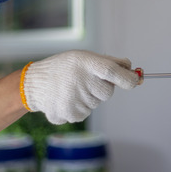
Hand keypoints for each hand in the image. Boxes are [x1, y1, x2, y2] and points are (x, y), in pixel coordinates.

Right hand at [21, 50, 139, 123]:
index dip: (127, 78)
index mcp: (86, 65)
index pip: (113, 72)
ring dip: (89, 98)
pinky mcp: (69, 115)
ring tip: (72, 89)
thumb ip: (110, 62)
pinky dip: (79, 107)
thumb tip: (130, 68)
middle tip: (86, 81)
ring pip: (96, 104)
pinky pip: (85, 113)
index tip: (135, 80)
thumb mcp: (85, 57)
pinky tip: (67, 98)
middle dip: (102, 88)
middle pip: (107, 92)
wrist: (35, 83)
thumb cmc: (65, 67)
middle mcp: (81, 82)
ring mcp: (74, 100)